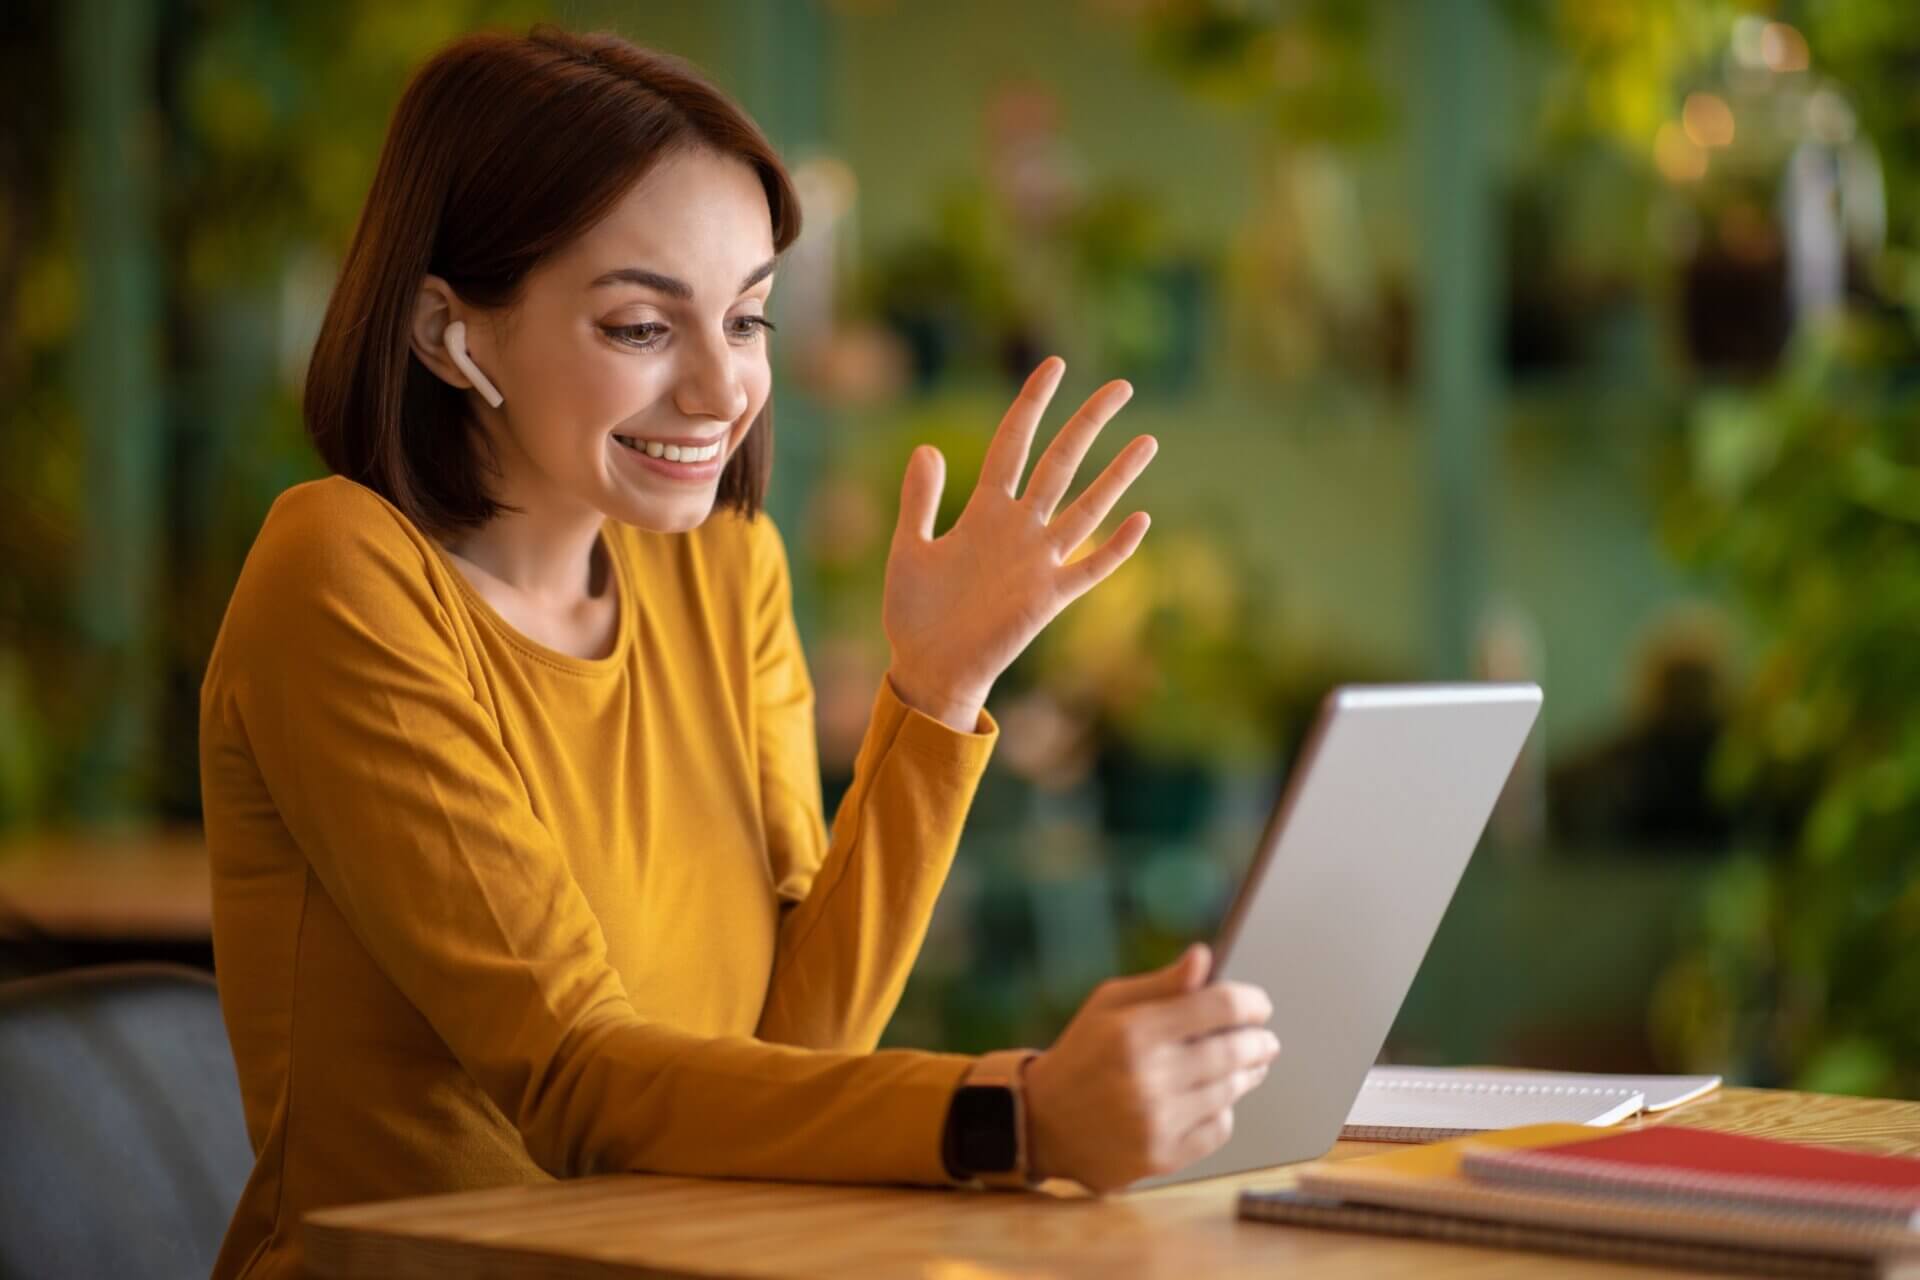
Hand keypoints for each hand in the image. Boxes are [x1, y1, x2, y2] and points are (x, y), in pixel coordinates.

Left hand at [883, 357, 1155, 730]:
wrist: (928, 670)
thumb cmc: (914, 614)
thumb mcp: (909, 550)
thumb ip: (919, 501)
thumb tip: (926, 447)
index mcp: (983, 512)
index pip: (1012, 444)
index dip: (1032, 404)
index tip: (1055, 366)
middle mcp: (1018, 529)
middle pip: (1060, 463)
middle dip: (1089, 424)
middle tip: (1122, 386)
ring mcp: (1038, 562)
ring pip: (1085, 508)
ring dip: (1116, 476)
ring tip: (1148, 441)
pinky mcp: (1050, 599)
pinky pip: (1090, 569)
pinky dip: (1115, 548)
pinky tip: (1140, 520)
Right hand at [1016, 943, 1278, 1191]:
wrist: (1043, 1121)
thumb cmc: (1083, 1053)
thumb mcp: (1109, 1005)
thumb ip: (1162, 984)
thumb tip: (1204, 956)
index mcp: (1135, 1030)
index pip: (1218, 1007)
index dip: (1251, 1003)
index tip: (1260, 1005)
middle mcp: (1147, 1076)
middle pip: (1234, 1051)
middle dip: (1259, 1041)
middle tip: (1266, 1040)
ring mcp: (1156, 1120)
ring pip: (1230, 1091)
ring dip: (1247, 1074)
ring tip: (1250, 1066)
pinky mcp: (1162, 1156)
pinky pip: (1218, 1128)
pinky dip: (1223, 1111)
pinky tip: (1215, 1100)